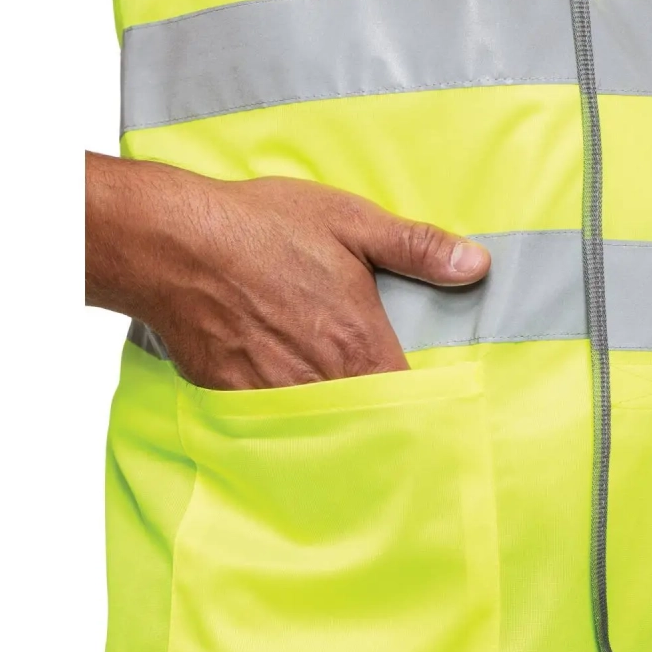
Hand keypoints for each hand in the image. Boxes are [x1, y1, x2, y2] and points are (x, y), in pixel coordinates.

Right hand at [85, 154, 490, 388]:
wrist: (174, 243)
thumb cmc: (263, 228)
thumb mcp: (350, 222)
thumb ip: (416, 248)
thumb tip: (477, 265)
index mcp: (359, 344)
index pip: (407, 400)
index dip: (419, 408)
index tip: (429, 411)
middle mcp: (323, 380)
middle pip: (365, 422)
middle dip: (378, 421)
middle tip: (388, 423)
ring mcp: (276, 396)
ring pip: (320, 430)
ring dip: (334, 427)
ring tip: (343, 420)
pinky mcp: (235, 400)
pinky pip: (272, 426)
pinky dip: (286, 424)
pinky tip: (289, 410)